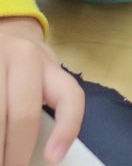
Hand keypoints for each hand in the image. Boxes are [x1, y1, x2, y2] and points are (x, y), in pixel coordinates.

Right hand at [0, 17, 83, 165]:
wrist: (1, 33)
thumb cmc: (22, 65)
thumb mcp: (42, 75)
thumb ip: (45, 101)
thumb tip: (47, 151)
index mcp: (49, 64)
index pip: (69, 97)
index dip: (66, 129)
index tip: (53, 158)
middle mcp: (23, 57)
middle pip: (23, 114)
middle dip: (14, 153)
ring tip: (0, 162)